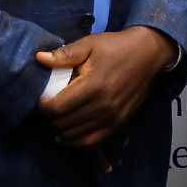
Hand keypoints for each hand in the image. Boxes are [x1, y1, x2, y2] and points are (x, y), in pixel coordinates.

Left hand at [36, 27, 175, 148]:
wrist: (148, 54)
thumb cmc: (115, 47)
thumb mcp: (89, 44)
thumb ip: (65, 54)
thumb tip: (39, 58)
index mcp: (93, 86)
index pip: (57, 108)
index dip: (43, 106)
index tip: (41, 99)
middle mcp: (103, 105)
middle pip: (64, 123)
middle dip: (49, 118)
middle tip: (48, 108)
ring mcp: (113, 117)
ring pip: (75, 135)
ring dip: (61, 129)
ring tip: (57, 118)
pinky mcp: (119, 122)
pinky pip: (92, 141)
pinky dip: (76, 141)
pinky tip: (68, 134)